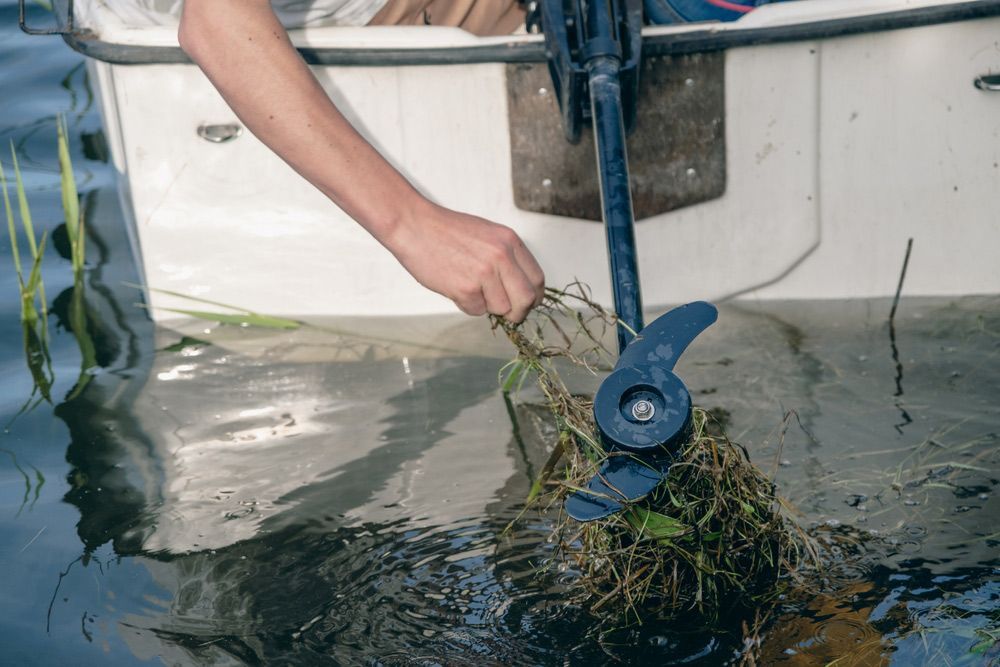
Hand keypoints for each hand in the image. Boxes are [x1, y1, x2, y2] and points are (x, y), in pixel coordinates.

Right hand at [384, 202, 544, 322]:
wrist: (414, 226)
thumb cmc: (446, 231)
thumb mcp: (488, 234)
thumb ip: (506, 258)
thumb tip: (518, 288)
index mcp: (510, 241)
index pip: (536, 279)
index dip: (533, 297)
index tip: (527, 304)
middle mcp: (502, 256)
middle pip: (526, 300)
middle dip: (519, 312)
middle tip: (508, 313)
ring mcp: (484, 273)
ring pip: (500, 309)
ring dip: (487, 305)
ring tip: (470, 286)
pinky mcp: (466, 288)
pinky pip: (476, 310)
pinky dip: (467, 305)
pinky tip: (455, 286)